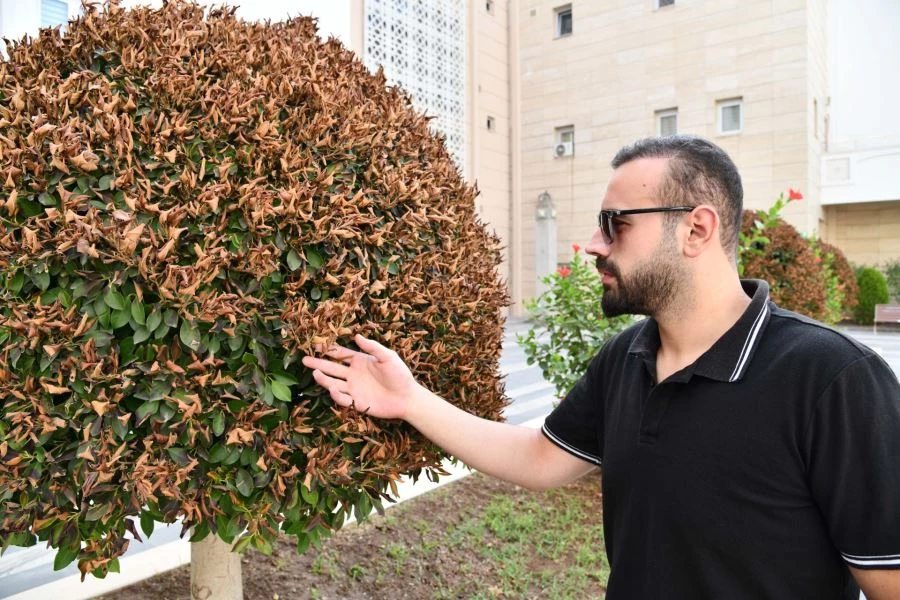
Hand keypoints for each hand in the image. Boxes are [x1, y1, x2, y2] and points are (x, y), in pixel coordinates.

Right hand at [301, 334, 419, 419]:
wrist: (407, 397)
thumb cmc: (400, 375)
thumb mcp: (388, 357)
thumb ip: (373, 347)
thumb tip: (356, 336)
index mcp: (360, 361)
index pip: (341, 354)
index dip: (329, 349)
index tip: (316, 344)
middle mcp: (354, 374)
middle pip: (332, 367)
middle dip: (318, 363)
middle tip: (304, 359)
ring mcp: (354, 388)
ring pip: (333, 382)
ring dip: (323, 378)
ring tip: (314, 373)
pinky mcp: (356, 402)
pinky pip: (342, 398)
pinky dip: (336, 394)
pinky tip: (332, 387)